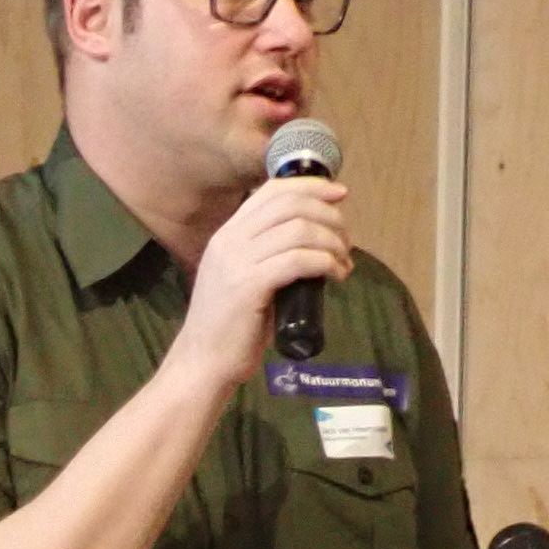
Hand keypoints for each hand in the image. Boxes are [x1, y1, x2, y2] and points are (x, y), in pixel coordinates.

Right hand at [167, 177, 353, 393]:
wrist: (202, 362)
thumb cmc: (229, 327)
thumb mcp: (244, 278)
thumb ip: (267, 256)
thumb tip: (311, 244)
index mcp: (227, 234)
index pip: (272, 191)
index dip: (311, 186)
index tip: (339, 195)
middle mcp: (230, 240)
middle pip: (290, 204)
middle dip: (329, 215)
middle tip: (346, 239)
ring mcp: (237, 262)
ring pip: (299, 230)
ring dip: (332, 242)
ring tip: (344, 261)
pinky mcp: (249, 286)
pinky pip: (299, 260)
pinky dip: (326, 262)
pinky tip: (337, 275)